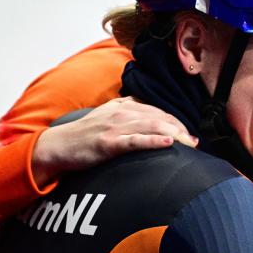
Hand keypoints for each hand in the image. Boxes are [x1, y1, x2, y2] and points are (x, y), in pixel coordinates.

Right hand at [32, 97, 197, 185]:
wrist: (57, 145)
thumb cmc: (85, 134)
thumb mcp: (108, 116)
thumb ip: (128, 113)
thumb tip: (150, 118)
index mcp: (124, 106)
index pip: (158, 111)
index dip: (177, 122)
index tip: (190, 134)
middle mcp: (122, 113)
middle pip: (160, 118)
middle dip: (181, 129)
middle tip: (195, 142)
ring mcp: (115, 127)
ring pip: (152, 127)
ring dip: (174, 134)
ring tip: (190, 143)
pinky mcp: (108, 143)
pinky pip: (135, 141)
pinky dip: (153, 141)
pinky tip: (168, 143)